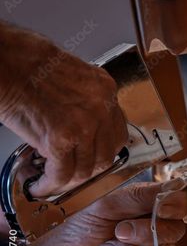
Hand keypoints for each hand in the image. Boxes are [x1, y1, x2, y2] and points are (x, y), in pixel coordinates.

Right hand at [0, 21, 127, 196]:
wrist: (5, 60)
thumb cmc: (27, 61)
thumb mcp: (72, 76)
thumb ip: (84, 103)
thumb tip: (82, 130)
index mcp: (104, 90)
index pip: (117, 131)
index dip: (103, 149)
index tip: (92, 156)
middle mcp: (101, 107)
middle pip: (107, 154)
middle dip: (89, 167)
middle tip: (73, 171)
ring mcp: (85, 124)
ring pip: (85, 169)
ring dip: (69, 179)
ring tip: (54, 180)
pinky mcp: (61, 138)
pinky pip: (61, 173)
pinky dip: (51, 184)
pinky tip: (42, 185)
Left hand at [17, 181, 186, 245]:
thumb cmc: (79, 233)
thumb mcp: (107, 206)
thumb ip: (141, 196)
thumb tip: (175, 187)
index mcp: (149, 207)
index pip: (180, 202)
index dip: (175, 205)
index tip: (160, 209)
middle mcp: (156, 230)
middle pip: (176, 229)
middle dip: (146, 232)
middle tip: (118, 232)